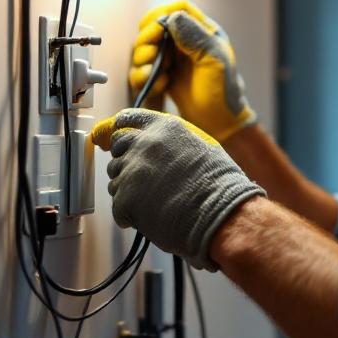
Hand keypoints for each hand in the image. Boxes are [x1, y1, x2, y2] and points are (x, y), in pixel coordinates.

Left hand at [93, 108, 263, 270]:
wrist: (222, 215)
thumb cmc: (219, 185)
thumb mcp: (200, 146)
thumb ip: (170, 140)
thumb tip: (150, 143)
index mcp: (163, 127)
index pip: (126, 120)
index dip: (122, 133)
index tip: (122, 142)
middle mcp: (144, 143)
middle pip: (117, 149)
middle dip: (126, 163)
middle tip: (145, 180)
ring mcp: (132, 170)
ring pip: (115, 179)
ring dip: (129, 190)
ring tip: (154, 202)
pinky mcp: (125, 198)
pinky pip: (117, 207)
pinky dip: (130, 215)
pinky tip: (151, 217)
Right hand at [129, 1, 256, 140]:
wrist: (219, 124)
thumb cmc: (223, 92)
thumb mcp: (214, 61)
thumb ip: (195, 37)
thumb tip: (172, 17)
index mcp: (202, 32)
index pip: (179, 10)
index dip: (164, 14)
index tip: (157, 29)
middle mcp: (185, 43)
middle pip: (154, 27)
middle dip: (148, 39)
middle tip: (152, 54)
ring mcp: (172, 60)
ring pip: (144, 48)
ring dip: (144, 58)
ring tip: (154, 72)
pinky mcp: (162, 76)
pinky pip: (143, 69)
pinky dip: (145, 75)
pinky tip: (160, 84)